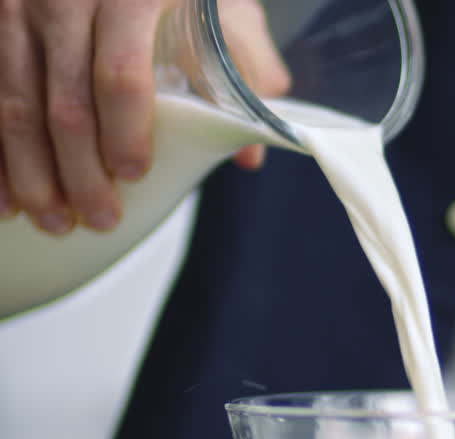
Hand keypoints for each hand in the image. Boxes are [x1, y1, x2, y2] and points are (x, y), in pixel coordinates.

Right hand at [0, 0, 288, 234]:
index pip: (120, 74)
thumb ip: (249, 74)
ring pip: (14, 105)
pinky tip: (7, 200)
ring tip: (54, 221)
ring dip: (33, 175)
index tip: (133, 174)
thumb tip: (250, 155)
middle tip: (99, 218)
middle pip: (65, 102)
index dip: (124, 133)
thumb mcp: (229, 16)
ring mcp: (20, 9)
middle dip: (79, 174)